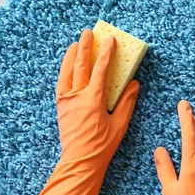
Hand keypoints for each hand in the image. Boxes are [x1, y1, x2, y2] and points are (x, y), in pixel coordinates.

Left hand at [56, 29, 138, 169]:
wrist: (80, 161)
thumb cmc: (102, 146)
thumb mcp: (120, 124)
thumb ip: (127, 102)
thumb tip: (133, 84)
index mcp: (93, 99)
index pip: (100, 70)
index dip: (106, 53)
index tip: (110, 41)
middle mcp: (76, 96)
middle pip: (80, 65)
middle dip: (85, 47)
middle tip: (88, 33)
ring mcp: (66, 100)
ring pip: (67, 72)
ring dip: (71, 56)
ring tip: (75, 44)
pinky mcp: (60, 106)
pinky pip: (61, 83)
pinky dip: (64, 71)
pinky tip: (67, 66)